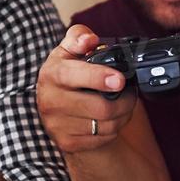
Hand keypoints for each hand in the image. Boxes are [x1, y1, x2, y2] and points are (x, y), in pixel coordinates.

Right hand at [35, 25, 137, 152]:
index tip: (119, 79)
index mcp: (51, 74)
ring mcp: (56, 125)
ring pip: (105, 125)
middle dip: (124, 100)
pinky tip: (112, 119)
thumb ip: (78, 37)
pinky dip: (114, 129)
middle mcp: (49, 101)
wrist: (57, 108)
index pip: (72, 76)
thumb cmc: (68, 75)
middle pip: (99, 107)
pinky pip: (103, 139)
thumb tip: (88, 39)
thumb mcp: (69, 51)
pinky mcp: (67, 142)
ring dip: (123, 115)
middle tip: (130, 92)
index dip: (98, 77)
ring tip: (123, 104)